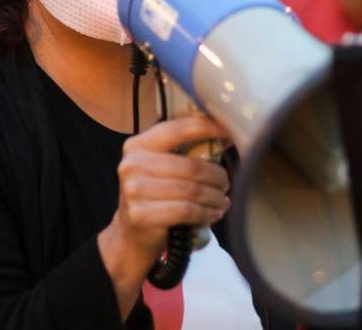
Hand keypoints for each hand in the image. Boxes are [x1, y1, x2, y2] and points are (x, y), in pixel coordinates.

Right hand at [98, 115, 229, 316]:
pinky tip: (213, 213)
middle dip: (217, 176)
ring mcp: (133, 190)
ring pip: (191, 190)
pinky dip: (206, 213)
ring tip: (222, 200)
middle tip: (226, 183)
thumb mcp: (161, 167)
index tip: (230, 131)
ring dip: (214, 197)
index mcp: (138, 145)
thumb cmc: (154, 195)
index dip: (207, 128)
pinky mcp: (140, 214)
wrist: (131, 233)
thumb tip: (227, 135)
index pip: (178, 129)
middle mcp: (132, 164)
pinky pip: (186, 211)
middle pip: (191, 167)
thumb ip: (184, 151)